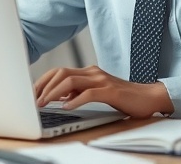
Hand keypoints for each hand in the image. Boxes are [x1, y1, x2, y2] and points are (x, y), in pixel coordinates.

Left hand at [33, 65, 174, 117]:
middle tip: (34, 100)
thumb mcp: (97, 93)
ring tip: (44, 104)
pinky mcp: (110, 91)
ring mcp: (102, 80)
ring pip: (70, 81)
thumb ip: (80, 92)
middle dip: (44, 86)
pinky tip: (66, 108)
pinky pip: (88, 94)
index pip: (59, 72)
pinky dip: (74, 101)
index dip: (43, 81)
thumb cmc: (124, 97)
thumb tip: (59, 97)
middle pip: (61, 73)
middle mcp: (93, 73)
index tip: (32, 93)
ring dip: (54, 93)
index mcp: (89, 72)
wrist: (149, 97)